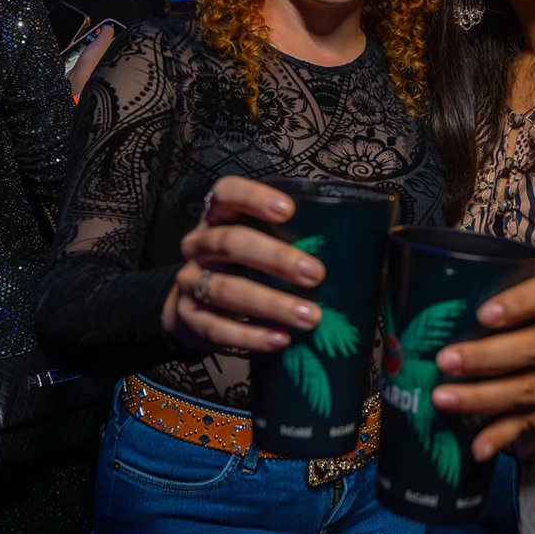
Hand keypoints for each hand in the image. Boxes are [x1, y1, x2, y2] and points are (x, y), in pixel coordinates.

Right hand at [163, 176, 322, 354]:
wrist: (190, 309)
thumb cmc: (238, 268)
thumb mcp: (252, 244)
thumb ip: (284, 239)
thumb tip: (346, 249)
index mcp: (217, 218)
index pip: (225, 193)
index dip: (253, 197)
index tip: (289, 211)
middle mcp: (198, 245)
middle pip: (230, 242)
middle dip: (275, 258)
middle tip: (315, 273)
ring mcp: (189, 282)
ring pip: (226, 290)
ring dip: (272, 304)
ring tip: (309, 316)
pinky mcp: (188, 318)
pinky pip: (218, 329)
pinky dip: (252, 336)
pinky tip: (281, 339)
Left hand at [430, 272, 534, 461]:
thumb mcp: (531, 291)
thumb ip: (494, 289)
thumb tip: (425, 297)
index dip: (518, 304)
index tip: (483, 314)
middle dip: (486, 357)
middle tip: (444, 361)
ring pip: (528, 388)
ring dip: (483, 397)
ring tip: (443, 398)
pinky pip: (528, 422)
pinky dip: (501, 436)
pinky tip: (477, 448)